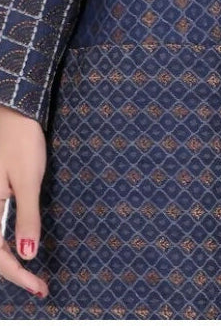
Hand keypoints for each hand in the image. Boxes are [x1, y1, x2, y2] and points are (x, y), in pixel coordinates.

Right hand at [0, 104, 48, 299]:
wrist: (15, 110)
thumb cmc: (21, 140)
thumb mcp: (28, 179)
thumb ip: (27, 217)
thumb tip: (27, 253)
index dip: (17, 274)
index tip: (38, 287)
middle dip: (14, 273)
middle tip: (40, 287)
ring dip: (8, 260)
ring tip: (30, 275)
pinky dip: (4, 244)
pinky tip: (18, 249)